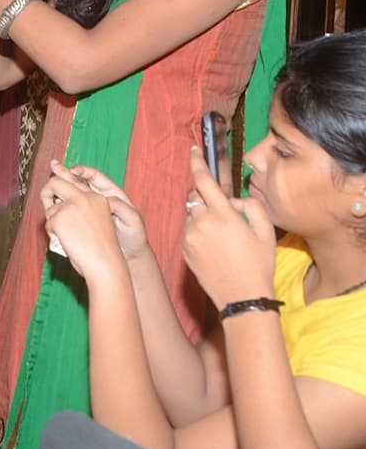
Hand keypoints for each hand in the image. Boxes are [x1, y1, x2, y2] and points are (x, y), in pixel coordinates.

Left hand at [40, 164, 130, 283]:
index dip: (63, 173)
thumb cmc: (101, 250)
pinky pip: (48, 223)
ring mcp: (71, 205)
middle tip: (46, 198)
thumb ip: (81, 209)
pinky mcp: (61, 217)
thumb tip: (58, 205)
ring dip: (53, 221)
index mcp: (97, 198)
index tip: (55, 167)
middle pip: (56, 182)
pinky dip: (53, 233)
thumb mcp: (97, 221)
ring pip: (51, 208)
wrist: (105, 264)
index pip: (76, 180)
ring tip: (66, 235)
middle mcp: (84, 197)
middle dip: (47, 189)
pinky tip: (65, 241)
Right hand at [48, 161, 147, 259]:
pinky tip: (54, 208)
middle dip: (65, 174)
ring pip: (72, 195)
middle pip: (79, 182)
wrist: (130, 254)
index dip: (83, 171)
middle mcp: (98, 199)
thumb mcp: (132, 219)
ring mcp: (89, 209)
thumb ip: (121, 207)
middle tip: (53, 168)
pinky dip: (62, 208)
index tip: (73, 171)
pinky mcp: (83, 221)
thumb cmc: (134, 235)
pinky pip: (70, 211)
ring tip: (51, 190)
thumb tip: (107, 199)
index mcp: (111, 193)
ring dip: (61, 192)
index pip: (94, 176)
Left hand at [181, 147, 276, 307]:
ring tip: (223, 239)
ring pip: (192, 215)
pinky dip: (198, 232)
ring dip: (203, 217)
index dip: (197, 162)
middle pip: (196, 197)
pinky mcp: (183, 250)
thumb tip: (235, 200)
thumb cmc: (258, 265)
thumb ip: (251, 206)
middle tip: (224, 214)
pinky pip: (189, 232)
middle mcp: (202, 223)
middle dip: (207, 198)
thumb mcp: (265, 232)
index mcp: (223, 215)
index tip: (193, 150)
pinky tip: (215, 249)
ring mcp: (190, 237)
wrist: (242, 298)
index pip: (204, 181)